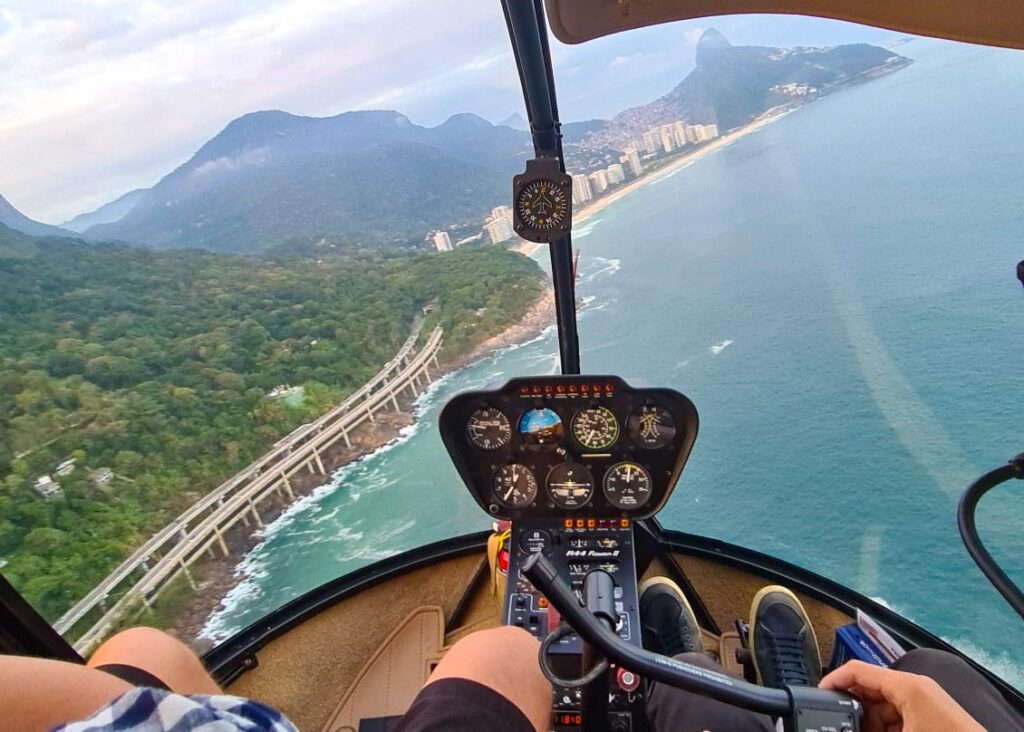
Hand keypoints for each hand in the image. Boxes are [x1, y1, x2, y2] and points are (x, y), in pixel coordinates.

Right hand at [820, 660, 983, 731]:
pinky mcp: (930, 715)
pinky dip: (885, 727)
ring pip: (882, 706)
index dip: (832, 680)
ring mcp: (924, 700)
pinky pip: (897, 716)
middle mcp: (914, 686)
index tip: (817, 696)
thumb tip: (844, 727)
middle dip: (853, 709)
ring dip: (869, 722)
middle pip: (869, 689)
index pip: (857, 670)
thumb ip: (866, 726)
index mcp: (905, 684)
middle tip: (842, 726)